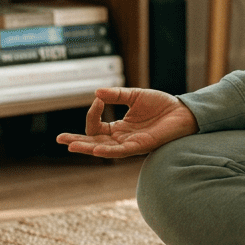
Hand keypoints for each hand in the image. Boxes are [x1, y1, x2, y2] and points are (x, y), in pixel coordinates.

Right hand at [56, 87, 198, 158]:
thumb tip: (96, 93)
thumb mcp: (136, 96)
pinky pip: (120, 151)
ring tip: (71, 145)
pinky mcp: (140, 146)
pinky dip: (107, 150)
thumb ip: (117, 95)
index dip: (93, 113)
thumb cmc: (162, 105)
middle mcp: (122, 138)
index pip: (97, 126)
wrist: (184, 111)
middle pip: (94, 142)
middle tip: (60, 139)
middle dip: (77, 141)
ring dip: (87, 147)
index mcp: (120, 127)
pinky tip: (96, 148)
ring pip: (103, 149)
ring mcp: (130, 143)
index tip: (98, 99)